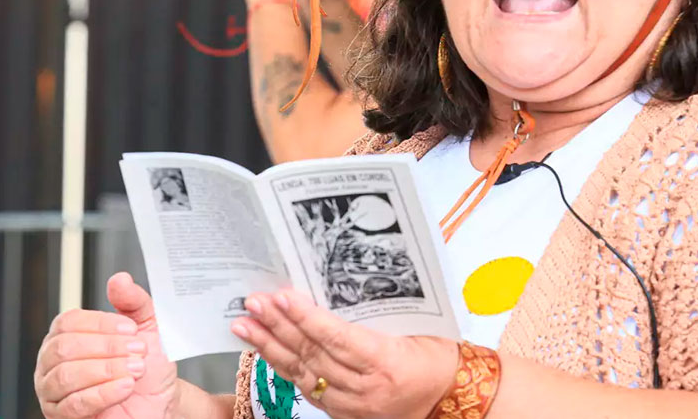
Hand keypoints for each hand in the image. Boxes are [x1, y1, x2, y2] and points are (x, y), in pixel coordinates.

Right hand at [34, 273, 178, 418]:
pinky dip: (103, 393)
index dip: (101, 323)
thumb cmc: (147, 366)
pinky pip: (73, 405)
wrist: (159, 401)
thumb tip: (119, 279)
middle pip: (64, 347)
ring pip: (65, 376)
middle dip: (106, 348)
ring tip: (135, 369)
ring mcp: (53, 391)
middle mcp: (53, 361)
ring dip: (106, 370)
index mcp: (67, 334)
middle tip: (137, 351)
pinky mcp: (62, 416)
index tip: (131, 328)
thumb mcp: (147, 326)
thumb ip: (133, 301)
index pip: (68, 322)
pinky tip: (125, 386)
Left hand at [232, 289, 456, 418]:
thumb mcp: (416, 330)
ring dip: (271, 346)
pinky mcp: (344, 414)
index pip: (336, 338)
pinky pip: (307, 389)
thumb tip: (331, 291)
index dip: (306, 317)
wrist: (452, 400)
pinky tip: (266, 349)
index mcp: (386, 363)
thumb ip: (375, 318)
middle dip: (278, 327)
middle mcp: (365, 389)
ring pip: (302, 374)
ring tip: (245, 325)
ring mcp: (352, 406)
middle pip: (312, 355)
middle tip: (253, 303)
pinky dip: (284, 367)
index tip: (282, 296)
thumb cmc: (439, 358)